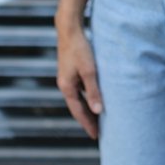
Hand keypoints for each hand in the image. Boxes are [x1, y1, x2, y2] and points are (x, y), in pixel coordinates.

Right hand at [55, 22, 102, 139]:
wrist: (69, 29)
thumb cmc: (80, 48)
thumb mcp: (89, 71)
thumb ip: (94, 91)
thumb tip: (98, 111)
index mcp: (67, 87)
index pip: (78, 112)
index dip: (88, 124)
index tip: (96, 136)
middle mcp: (65, 84)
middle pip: (77, 107)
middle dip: (87, 119)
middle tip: (98, 132)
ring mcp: (67, 77)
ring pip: (79, 98)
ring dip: (88, 107)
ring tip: (99, 117)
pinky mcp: (71, 69)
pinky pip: (80, 88)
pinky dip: (88, 95)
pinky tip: (96, 96)